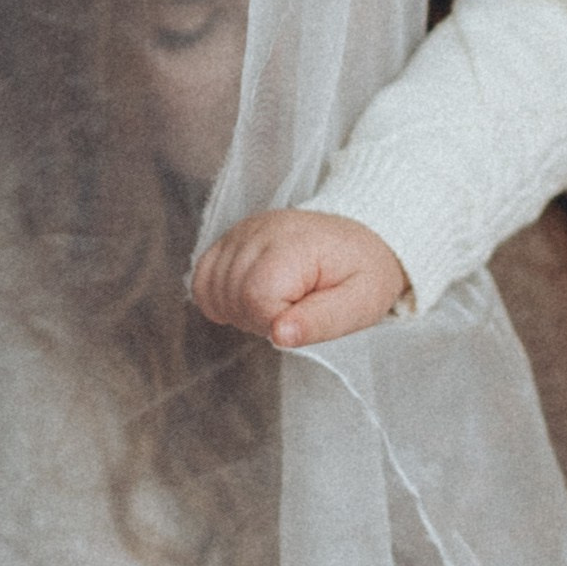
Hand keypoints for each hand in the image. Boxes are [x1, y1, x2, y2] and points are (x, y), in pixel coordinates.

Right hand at [189, 207, 408, 345]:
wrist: (364, 237)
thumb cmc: (364, 273)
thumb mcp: (359, 305)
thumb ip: (319, 322)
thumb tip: (279, 335)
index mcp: (294, 245)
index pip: (255, 299)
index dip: (275, 322)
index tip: (303, 315)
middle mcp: (261, 230)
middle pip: (231, 295)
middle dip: (258, 318)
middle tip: (295, 309)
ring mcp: (242, 230)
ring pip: (211, 288)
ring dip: (240, 308)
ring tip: (279, 300)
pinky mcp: (232, 236)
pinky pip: (202, 275)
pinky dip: (220, 295)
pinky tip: (251, 296)